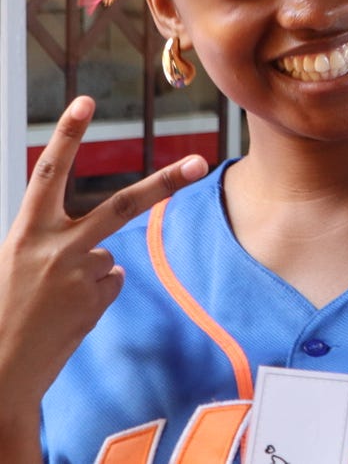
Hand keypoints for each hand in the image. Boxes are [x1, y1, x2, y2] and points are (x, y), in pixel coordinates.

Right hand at [0, 96, 208, 411]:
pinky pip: (108, 282)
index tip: (85, 102)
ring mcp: (83, 274)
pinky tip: (65, 315)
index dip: (66, 135)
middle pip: (121, 206)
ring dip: (85, 272)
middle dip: (165, 183)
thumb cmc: (4, 311)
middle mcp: (56, 248)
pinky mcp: (100, 298)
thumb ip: (54, 244)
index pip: (48, 173)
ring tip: (51, 302)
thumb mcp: (16, 264)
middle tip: (201, 162)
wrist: (1, 373)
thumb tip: (107, 253)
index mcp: (25, 233)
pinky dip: (92, 295)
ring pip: (106, 254)